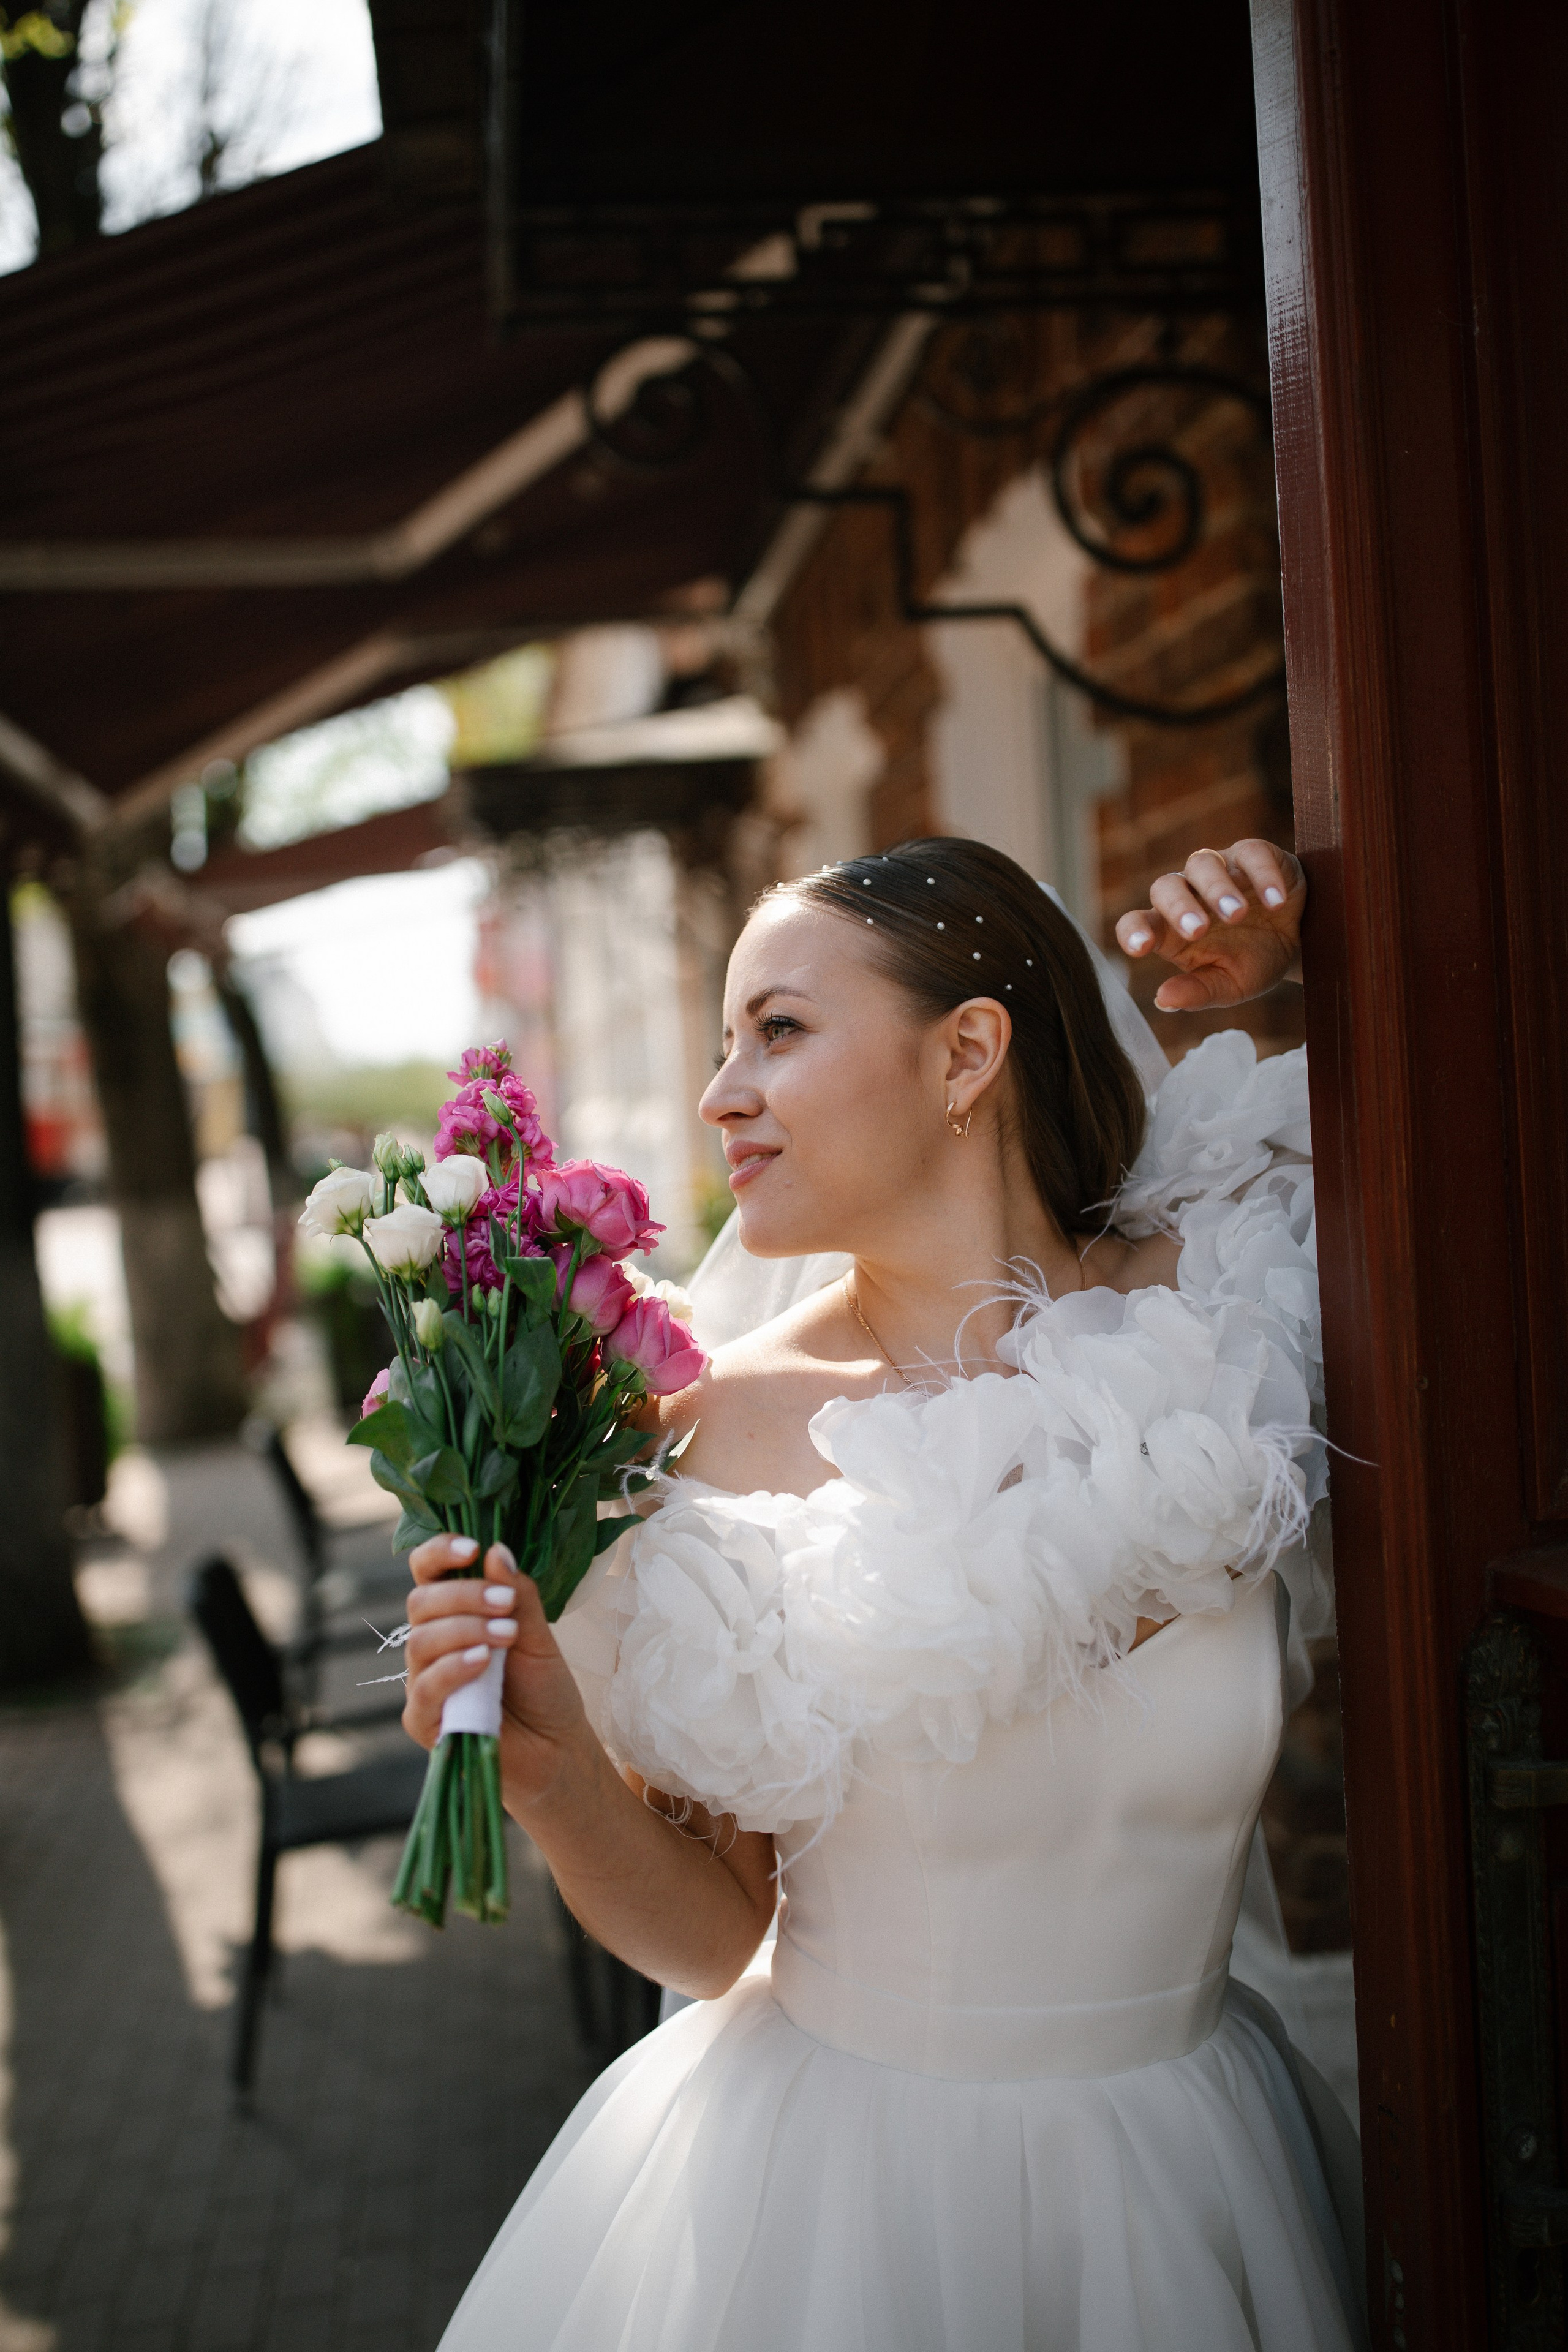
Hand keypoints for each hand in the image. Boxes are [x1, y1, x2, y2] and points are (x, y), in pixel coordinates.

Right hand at [402, 1534, 589, 1811]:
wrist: (556, 1749)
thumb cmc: (544, 1690)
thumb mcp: (539, 1636)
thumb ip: (518, 1595)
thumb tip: (496, 1549)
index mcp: (454, 1614)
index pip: (427, 1572)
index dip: (439, 1553)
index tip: (472, 1547)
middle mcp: (431, 1644)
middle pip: (421, 1602)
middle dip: (464, 1596)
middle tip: (506, 1604)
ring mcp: (423, 1681)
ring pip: (420, 1641)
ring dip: (464, 1630)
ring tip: (506, 1635)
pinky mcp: (423, 1720)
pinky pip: (424, 1688)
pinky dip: (453, 1668)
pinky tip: (482, 1662)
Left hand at [1114, 840, 1305, 1011]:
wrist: (1301, 941)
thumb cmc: (1254, 961)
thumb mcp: (1230, 985)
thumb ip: (1198, 992)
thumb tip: (1163, 1000)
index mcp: (1171, 930)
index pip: (1137, 922)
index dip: (1133, 931)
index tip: (1141, 948)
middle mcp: (1189, 894)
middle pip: (1165, 887)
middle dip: (1179, 908)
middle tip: (1199, 931)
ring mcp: (1219, 869)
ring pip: (1203, 864)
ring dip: (1217, 889)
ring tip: (1238, 914)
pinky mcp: (1252, 854)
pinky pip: (1251, 855)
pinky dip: (1263, 876)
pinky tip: (1276, 902)